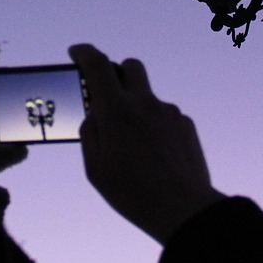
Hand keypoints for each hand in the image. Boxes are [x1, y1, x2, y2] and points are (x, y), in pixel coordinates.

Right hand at [71, 44, 225, 243]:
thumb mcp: (95, 169)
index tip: (77, 52)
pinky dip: (155, 127)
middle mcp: (145, 103)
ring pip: (148, 96)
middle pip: (130, 66)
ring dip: (137, 108)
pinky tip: (154, 155)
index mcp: (116, 111)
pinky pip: (164, 116)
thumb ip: (90, 133)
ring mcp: (169, 112)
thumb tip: (95, 115)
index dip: (84, 52)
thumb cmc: (133, 193)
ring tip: (134, 147)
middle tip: (109, 95)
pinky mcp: (186, 124)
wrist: (183, 209)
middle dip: (117, 72)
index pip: (97, 65)